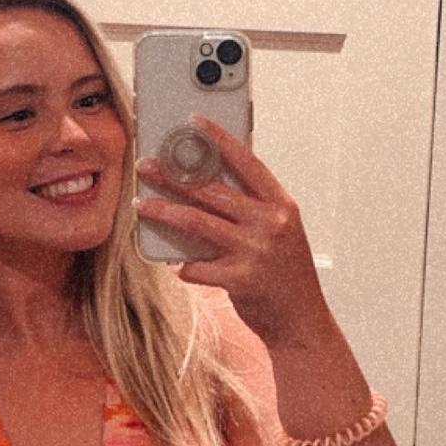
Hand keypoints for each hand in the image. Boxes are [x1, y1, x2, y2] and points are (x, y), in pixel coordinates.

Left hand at [134, 117, 328, 346]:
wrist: (302, 323)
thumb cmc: (287, 275)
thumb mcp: (280, 232)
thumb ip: (251, 209)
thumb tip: (205, 186)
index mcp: (280, 205)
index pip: (246, 162)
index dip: (219, 139)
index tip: (195, 122)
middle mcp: (270, 223)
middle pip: (211, 190)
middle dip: (173, 175)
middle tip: (146, 166)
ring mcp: (255, 251)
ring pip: (197, 222)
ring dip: (164, 211)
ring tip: (143, 205)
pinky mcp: (240, 280)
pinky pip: (197, 266)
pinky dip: (182, 265)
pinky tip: (174, 264)